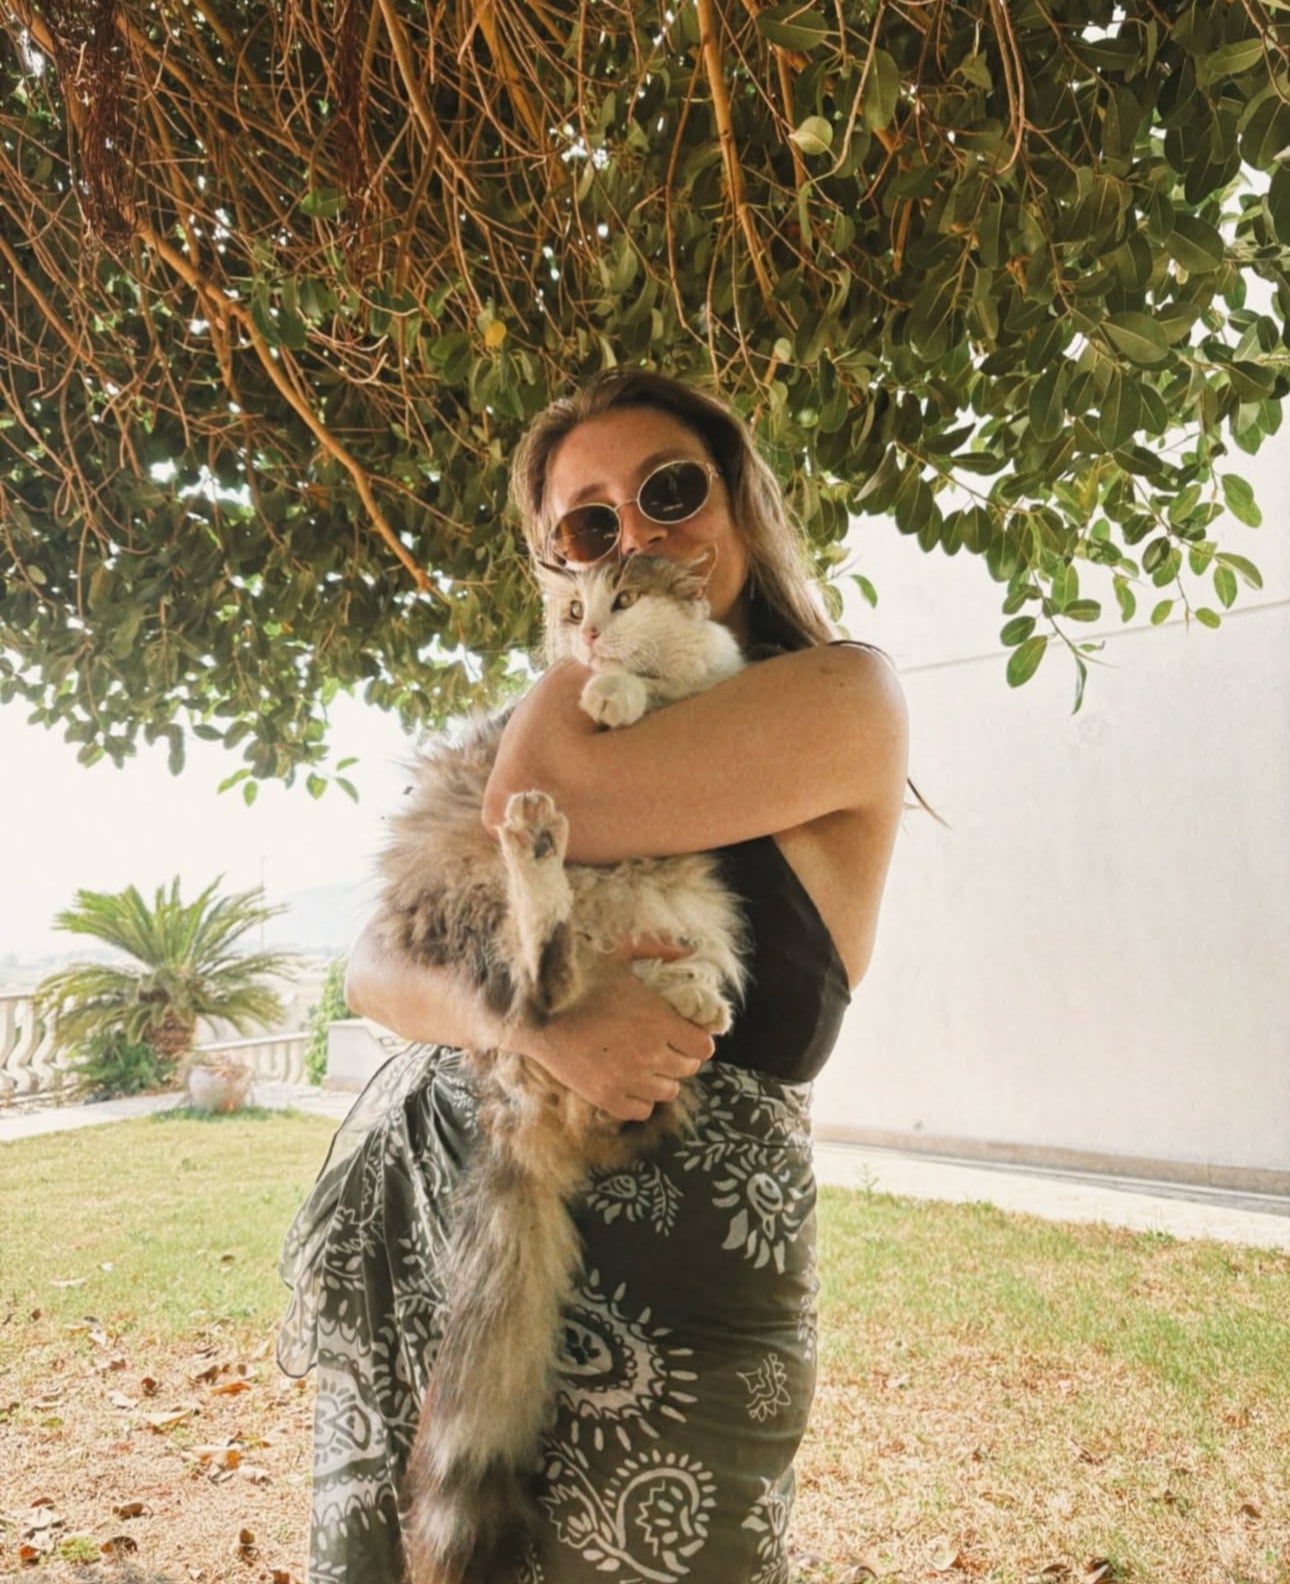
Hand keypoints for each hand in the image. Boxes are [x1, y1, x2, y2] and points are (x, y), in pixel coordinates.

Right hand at [520, 942, 713, 1121]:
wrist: (537, 1015)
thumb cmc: (579, 981)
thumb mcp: (617, 953)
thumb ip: (656, 948)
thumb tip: (688, 951)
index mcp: (658, 1020)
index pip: (703, 1046)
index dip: (697, 1038)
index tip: (686, 1032)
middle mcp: (649, 1054)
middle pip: (688, 1069)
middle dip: (681, 1056)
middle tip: (666, 1045)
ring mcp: (628, 1079)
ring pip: (668, 1091)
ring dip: (663, 1077)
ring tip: (648, 1063)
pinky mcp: (607, 1098)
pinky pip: (642, 1110)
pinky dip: (641, 1098)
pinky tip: (631, 1081)